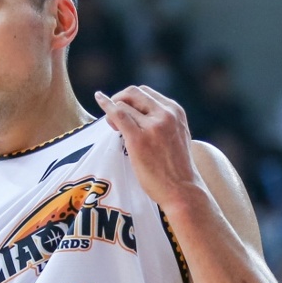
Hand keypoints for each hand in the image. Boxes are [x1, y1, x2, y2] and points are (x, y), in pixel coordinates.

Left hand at [94, 86, 200, 210]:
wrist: (182, 190)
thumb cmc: (177, 170)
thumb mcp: (177, 136)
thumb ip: (164, 123)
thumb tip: (141, 117)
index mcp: (175, 111)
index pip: (147, 93)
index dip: (132, 100)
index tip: (127, 113)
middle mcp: (166, 114)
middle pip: (134, 92)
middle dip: (120, 99)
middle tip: (113, 117)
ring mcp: (152, 126)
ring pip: (124, 104)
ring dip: (112, 111)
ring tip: (113, 127)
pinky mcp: (138, 139)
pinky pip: (117, 114)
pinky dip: (105, 105)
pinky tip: (99, 99)